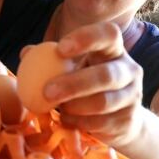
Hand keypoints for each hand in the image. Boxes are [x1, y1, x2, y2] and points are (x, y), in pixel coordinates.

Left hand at [42, 22, 143, 146]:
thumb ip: (50, 59)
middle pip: (106, 75)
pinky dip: (79, 123)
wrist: (117, 119)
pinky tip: (67, 121)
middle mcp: (129, 71)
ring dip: (75, 107)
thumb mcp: (72, 68)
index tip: (60, 49)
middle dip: (74, 84)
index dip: (86, 39)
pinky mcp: (128, 121)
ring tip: (59, 109)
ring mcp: (132, 97)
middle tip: (47, 91)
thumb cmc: (87, 85)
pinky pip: (101, 123)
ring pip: (103, 102)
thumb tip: (26, 53)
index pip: (109, 34)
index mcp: (114, 50)